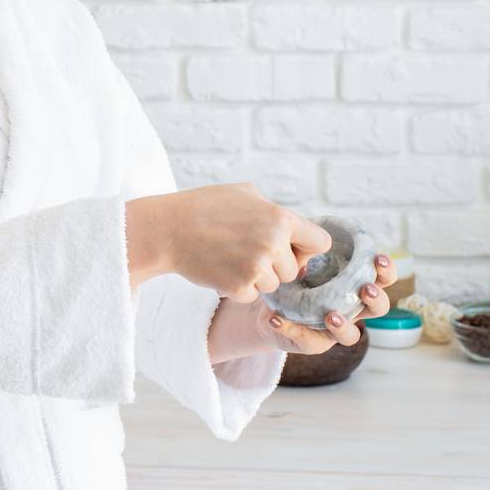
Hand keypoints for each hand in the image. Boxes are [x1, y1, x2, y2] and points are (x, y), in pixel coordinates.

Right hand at [128, 182, 335, 300]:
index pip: (321, 243)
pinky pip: (253, 296)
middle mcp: (273, 244)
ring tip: (231, 257)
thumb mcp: (246, 194)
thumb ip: (276, 212)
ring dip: (258, 278)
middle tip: (247, 251)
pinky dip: (240, 288)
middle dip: (277, 266)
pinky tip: (221, 268)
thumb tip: (298, 233)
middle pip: (294, 271)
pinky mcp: (239, 288)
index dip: (307, 248)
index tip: (292, 249)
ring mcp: (256, 268)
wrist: (168, 229)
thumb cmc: (206, 206)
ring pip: (274, 286)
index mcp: (280, 218)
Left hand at [250, 253, 398, 352]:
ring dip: (343, 326)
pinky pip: (307, 341)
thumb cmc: (296, 277)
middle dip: (376, 299)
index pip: (382, 279)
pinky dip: (290, 329)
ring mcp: (335, 330)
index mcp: (356, 285)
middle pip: (378, 309)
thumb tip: (310, 243)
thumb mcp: (302, 259)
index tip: (379, 260)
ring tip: (330, 316)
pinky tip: (276, 319)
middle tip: (365, 289)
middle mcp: (352, 309)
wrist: (272, 306)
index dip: (386, 271)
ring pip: (351, 335)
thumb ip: (310, 252)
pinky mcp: (313, 343)